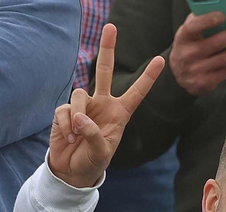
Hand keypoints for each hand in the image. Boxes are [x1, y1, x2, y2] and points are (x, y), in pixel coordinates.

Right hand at [48, 24, 164, 189]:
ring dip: (77, 117)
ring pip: (79, 94)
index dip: (147, 78)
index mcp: (119, 114)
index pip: (136, 93)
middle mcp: (102, 104)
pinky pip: (65, 110)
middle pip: (104, 71)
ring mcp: (84, 106)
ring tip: (76, 137)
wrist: (72, 171)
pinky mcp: (66, 111)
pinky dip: (65, 126)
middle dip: (108, 48)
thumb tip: (80, 117)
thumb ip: (93, 134)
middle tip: (111, 26)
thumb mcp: (101, 153)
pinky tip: (68, 138)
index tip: (160, 60)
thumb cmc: (92, 162)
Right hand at [169, 12, 225, 96]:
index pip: (193, 27)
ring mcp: (196, 70)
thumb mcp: (189, 34)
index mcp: (183, 38)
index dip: (207, 21)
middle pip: (214, 44)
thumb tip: (225, 12)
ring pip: (224, 59)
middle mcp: (187, 55)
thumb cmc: (189, 48)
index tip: (223, 15)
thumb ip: (200, 22)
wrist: (178, 77)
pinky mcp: (205, 83)